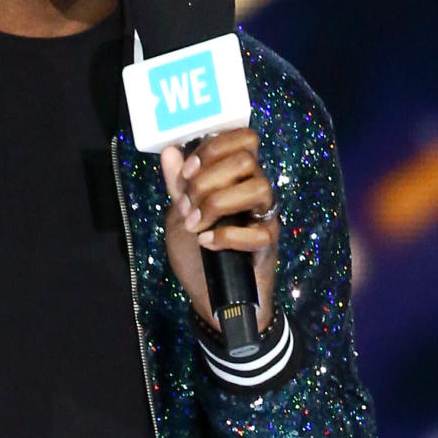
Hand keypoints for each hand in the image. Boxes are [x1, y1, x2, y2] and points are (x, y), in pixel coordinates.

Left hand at [160, 129, 278, 332]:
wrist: (210, 298)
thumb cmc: (197, 253)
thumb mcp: (180, 214)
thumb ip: (177, 184)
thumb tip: (169, 150)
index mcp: (236, 178)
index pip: (244, 139)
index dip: (214, 148)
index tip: (188, 171)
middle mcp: (255, 192)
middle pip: (247, 160)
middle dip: (208, 179)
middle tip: (187, 205)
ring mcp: (264, 218)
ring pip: (258, 188)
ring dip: (218, 203)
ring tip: (195, 224)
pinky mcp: (267, 247)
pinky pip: (258, 233)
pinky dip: (226, 236)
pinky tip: (206, 243)